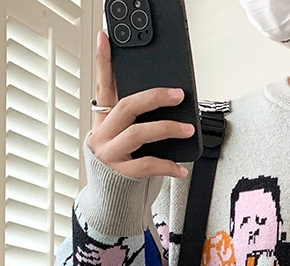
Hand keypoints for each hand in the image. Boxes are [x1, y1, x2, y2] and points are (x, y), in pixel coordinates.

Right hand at [88, 30, 193, 178]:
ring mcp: (109, 155)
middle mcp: (102, 136)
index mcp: (103, 122)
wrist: (110, 202)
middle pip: (126, 107)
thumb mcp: (125, 141)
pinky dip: (168, 166)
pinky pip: (148, 165)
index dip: (103, 62)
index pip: (102, 87)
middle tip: (177, 95)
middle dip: (153, 98)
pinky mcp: (120, 174)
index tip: (105, 39)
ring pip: (138, 133)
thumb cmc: (122, 168)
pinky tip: (181, 169)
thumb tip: (168, 109)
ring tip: (187, 130)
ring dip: (166, 129)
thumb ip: (136, 124)